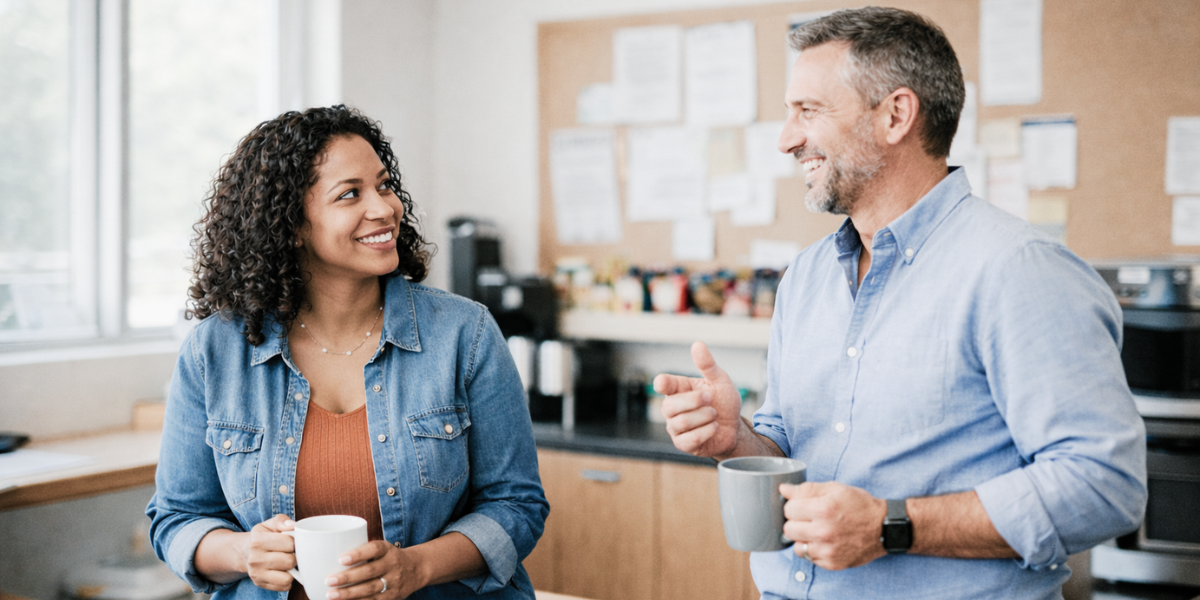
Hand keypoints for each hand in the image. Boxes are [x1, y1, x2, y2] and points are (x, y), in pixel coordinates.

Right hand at [244, 514, 298, 590]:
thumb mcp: (269, 524)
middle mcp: (255, 559)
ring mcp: (256, 574)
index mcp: (258, 541)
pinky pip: (284, 586)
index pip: (289, 543)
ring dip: (292, 570)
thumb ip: (281, 521)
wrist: (244, 552)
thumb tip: (293, 525)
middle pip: (290, 561)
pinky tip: (283, 571)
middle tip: (289, 553)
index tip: (290, 541)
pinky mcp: (260, 584)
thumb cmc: (262, 537)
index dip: (294, 541)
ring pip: (288, 577)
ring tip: (286, 563)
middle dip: (294, 556)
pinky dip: (287, 580)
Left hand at [325, 541, 423, 599]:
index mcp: (388, 550)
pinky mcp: (391, 597)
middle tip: (329, 580)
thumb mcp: (382, 549)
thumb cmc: (388, 557)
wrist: (416, 569)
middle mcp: (392, 565)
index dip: (358, 554)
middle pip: (370, 571)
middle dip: (348, 577)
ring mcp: (393, 583)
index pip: (374, 549)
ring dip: (349, 594)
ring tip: (332, 595)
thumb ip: (362, 551)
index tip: (342, 559)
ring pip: (371, 589)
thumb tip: (327, 557)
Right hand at [653, 342, 744, 457]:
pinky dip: (706, 431)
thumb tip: (697, 344)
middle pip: (670, 406)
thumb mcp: (720, 381)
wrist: (735, 427)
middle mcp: (672, 408)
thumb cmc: (724, 402)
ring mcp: (675, 427)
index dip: (661, 384)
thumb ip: (708, 365)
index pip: (663, 385)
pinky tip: (714, 427)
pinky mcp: (683, 444)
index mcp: (678, 390)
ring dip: (704, 417)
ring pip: (680, 423)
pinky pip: (689, 439)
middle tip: (710, 398)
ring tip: (715, 414)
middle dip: (694, 401)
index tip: (662, 383)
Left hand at [781, 482, 887, 569]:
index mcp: (823, 509)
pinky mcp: (832, 563)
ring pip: (796, 546)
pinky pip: (810, 558)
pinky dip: (814, 550)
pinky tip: (824, 541)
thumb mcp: (836, 489)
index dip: (794, 505)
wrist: (884, 528)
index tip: (803, 506)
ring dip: (803, 538)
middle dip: (795, 522)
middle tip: (808, 519)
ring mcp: (827, 550)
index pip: (788, 509)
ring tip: (816, 531)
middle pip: (788, 529)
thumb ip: (807, 489)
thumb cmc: (860, 506)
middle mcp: (823, 532)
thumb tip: (783, 489)